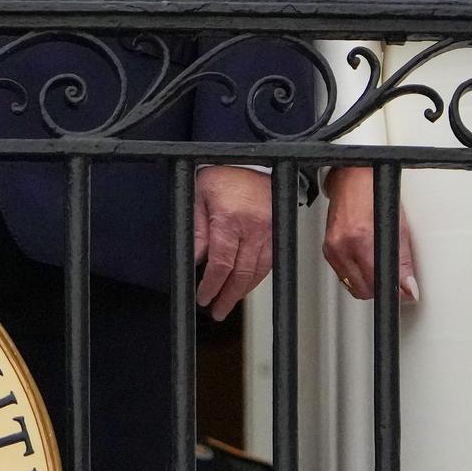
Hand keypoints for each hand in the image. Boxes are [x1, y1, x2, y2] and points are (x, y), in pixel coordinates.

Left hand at [192, 166, 274, 319]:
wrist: (253, 159)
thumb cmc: (223, 175)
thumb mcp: (199, 196)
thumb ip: (197, 230)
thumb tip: (194, 259)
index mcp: (230, 220)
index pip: (221, 264)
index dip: (211, 285)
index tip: (203, 297)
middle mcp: (253, 228)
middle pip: (242, 274)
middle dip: (227, 296)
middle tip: (216, 311)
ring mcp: (269, 231)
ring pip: (258, 272)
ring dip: (243, 292)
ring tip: (228, 304)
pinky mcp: (277, 231)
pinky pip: (268, 262)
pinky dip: (256, 278)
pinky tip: (245, 286)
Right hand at [320, 166, 418, 303]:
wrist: (351, 178)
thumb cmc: (374, 194)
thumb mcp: (397, 227)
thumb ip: (403, 261)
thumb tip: (409, 288)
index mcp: (362, 240)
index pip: (377, 282)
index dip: (392, 290)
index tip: (401, 290)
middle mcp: (343, 246)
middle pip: (363, 289)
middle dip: (379, 288)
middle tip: (391, 277)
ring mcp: (332, 248)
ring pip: (351, 285)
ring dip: (366, 282)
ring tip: (376, 266)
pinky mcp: (327, 249)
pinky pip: (342, 274)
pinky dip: (355, 273)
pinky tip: (363, 260)